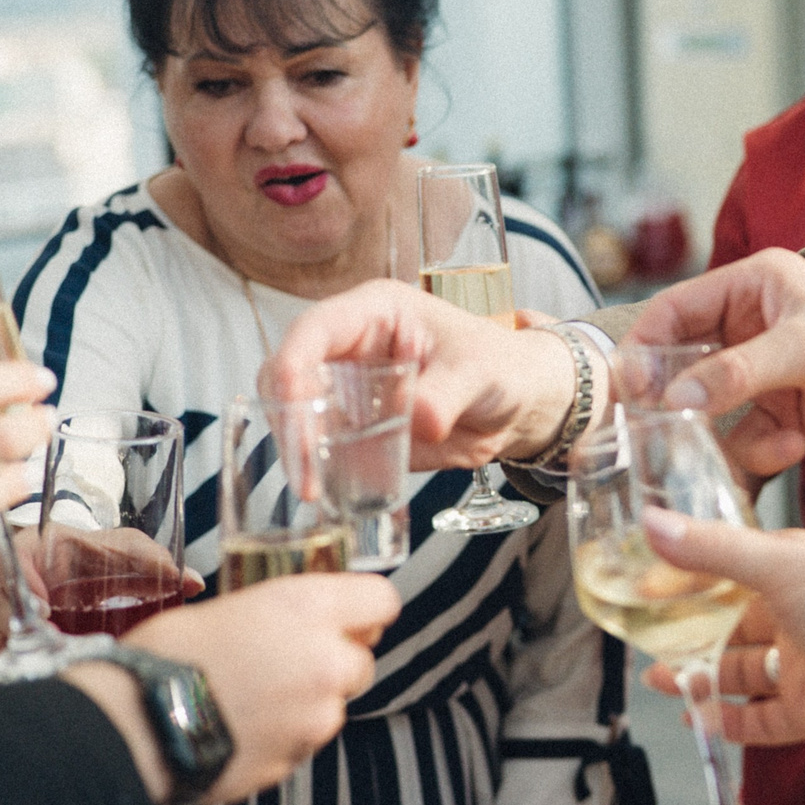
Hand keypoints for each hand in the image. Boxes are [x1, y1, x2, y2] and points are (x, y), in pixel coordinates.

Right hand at [81, 572, 400, 804]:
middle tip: (287, 659)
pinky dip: (283, 736)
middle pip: (362, 659)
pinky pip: (303, 742)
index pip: (382, 600)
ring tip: (251, 698)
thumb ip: (279, 615)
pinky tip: (240, 727)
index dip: (366, 608)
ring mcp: (315, 717)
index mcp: (308, 609)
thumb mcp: (226, 607)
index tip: (353, 613)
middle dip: (334, 660)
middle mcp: (325, 662)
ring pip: (333, 705)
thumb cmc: (164, 658)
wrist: (131, 726)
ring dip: (308, 702)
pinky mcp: (295, 759)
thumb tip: (294, 624)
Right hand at [263, 279, 575, 468]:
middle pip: (287, 376)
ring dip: (297, 453)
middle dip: (289, 422)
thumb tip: (419, 420)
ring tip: (314, 489)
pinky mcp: (352, 428)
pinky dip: (318, 469)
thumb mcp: (481, 372)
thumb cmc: (500, 366)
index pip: (314, 329)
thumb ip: (447, 393)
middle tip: (304, 470)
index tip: (293, 406)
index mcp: (374, 311)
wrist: (516, 404)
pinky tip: (328, 493)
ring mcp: (346, 389)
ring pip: (295, 416)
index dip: (292, 365)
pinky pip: (321, 448)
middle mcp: (349, 347)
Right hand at [629, 251, 804, 506]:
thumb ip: (735, 372)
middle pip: (683, 360)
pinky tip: (792, 447)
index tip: (630, 387)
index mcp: (755, 284)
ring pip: (707, 406)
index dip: (647, 345)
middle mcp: (753, 324)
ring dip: (714, 432)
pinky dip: (757, 449)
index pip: (677, 308)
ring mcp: (765, 372)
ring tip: (717, 450)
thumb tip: (673, 397)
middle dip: (671, 396)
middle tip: (652, 428)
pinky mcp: (781, 413)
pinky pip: (741, 436)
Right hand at [634, 506, 804, 750]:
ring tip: (659, 681)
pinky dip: (730, 722)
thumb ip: (712, 549)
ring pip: (743, 672)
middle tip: (647, 638)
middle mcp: (804, 615)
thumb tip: (652, 522)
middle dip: (692, 632)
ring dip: (702, 678)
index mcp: (801, 568)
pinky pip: (762, 720)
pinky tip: (698, 721)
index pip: (738, 566)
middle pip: (736, 624)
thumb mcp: (779, 562)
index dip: (694, 574)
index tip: (649, 582)